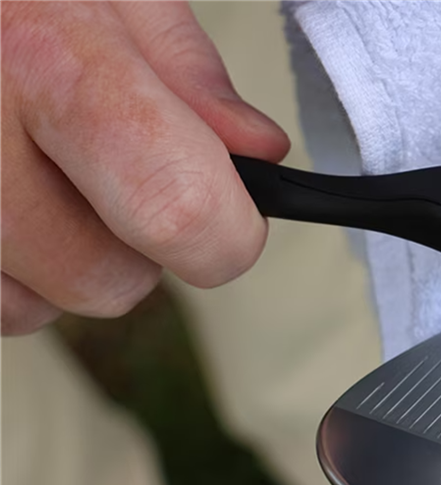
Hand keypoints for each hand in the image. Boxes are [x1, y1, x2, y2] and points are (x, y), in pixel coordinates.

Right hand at [1, 0, 289, 334]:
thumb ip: (184, 70)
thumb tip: (257, 155)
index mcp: (43, 61)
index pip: (174, 208)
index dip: (224, 236)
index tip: (228, 223)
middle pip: (108, 281)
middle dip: (129, 246)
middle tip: (95, 169)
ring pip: (33, 310)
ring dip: (52, 263)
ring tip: (23, 171)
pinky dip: (0, 272)